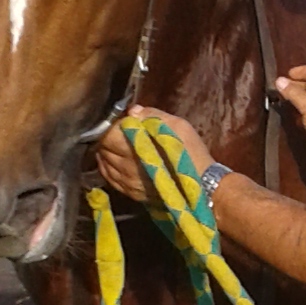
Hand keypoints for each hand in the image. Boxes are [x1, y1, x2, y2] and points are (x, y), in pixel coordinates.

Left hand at [93, 106, 212, 201]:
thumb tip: (132, 111)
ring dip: (106, 153)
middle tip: (118, 133)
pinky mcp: (131, 193)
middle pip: (103, 149)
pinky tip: (114, 162)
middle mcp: (125, 166)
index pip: (108, 134)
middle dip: (107, 139)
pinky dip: (108, 168)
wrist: (202, 187)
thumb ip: (152, 115)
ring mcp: (126, 182)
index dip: (112, 125)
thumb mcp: (177, 125)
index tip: (123, 121)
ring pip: (104, 165)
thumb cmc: (190, 153)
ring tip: (116, 146)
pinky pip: (110, 180)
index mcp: (134, 147)